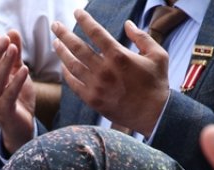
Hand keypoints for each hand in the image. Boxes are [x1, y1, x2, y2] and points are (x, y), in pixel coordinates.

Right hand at [0, 29, 35, 153]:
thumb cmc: (17, 98)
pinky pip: (9, 95)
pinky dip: (16, 82)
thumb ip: (15, 53)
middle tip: (4, 39)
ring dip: (5, 63)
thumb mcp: (17, 71)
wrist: (21, 126)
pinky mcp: (5, 110)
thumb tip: (11, 31)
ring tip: (13, 49)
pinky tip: (25, 70)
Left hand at [52, 11, 168, 135]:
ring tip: (55, 42)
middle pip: (77, 47)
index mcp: (119, 55)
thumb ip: (142, 37)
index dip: (84, 20)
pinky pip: (74, 84)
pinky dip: (66, 73)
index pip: (96, 32)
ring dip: (61, 52)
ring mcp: (96, 86)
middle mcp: (104, 69)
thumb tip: (128, 24)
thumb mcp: (158, 54)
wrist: (155, 114)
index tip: (76, 12)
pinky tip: (63, 66)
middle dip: (63, 33)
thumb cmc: (157, 83)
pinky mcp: (93, 100)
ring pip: (72, 65)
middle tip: (55, 25)